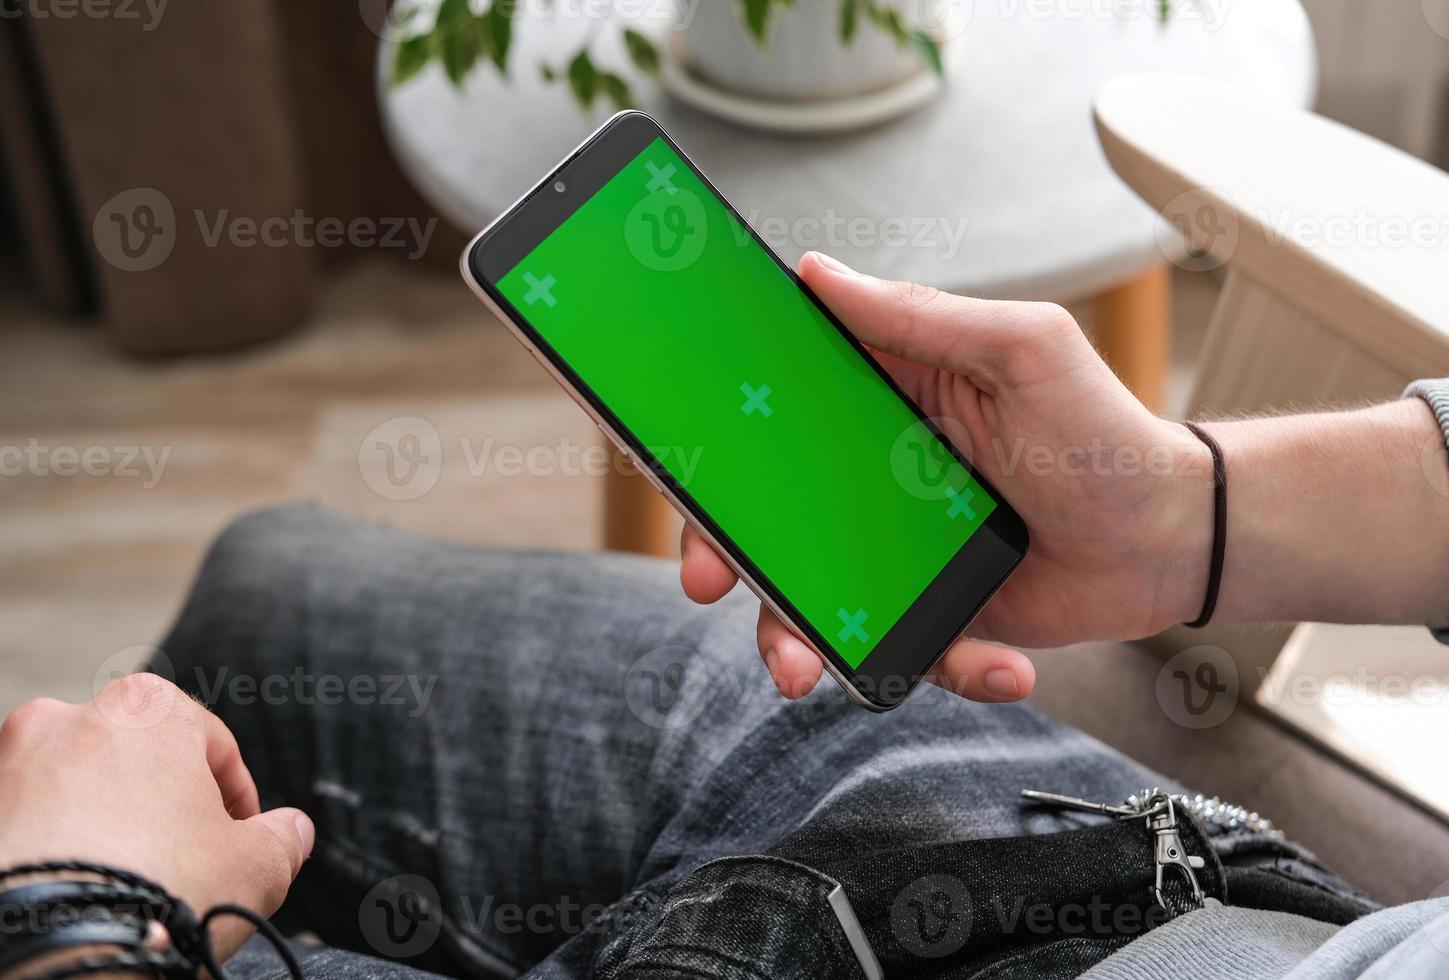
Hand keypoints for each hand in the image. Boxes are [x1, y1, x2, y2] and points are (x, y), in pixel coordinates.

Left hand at [0, 674, 312, 964]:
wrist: (46, 952)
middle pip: (135, 762)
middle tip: (178, 865)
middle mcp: (70, 716)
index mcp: (149, 708)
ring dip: (97, 826)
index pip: (212, 745)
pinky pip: (22, 826)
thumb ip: (283, 838)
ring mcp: (8, 763)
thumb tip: (292, 831)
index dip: (235, 800)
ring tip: (117, 886)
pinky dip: (46, 851)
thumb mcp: (256, 867)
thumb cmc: (159, 894)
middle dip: (157, 807)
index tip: (240, 840)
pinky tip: (69, 895)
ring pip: (71, 791)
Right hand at [681, 252, 1211, 701]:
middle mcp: (872, 476)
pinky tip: (999, 665)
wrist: (1174, 538)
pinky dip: (944, 666)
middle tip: (706, 581)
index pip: (773, 410)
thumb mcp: (1020, 350)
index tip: (672, 462)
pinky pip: (901, 649)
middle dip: (724, 553)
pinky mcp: (932, 612)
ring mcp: (896, 551)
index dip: (715, 436)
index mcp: (881, 399)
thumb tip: (814, 271)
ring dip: (795, 638)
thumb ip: (919, 315)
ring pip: (812, 597)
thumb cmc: (1103, 429)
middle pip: (767, 514)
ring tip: (805, 673)